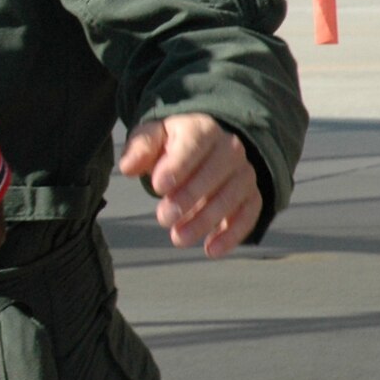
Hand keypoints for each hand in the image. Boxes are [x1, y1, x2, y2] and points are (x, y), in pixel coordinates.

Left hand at [117, 114, 261, 256]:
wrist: (202, 148)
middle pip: (214, 173)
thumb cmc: (171, 145)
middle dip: (188, 198)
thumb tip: (128, 167)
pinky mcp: (251, 195)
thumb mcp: (151, 137)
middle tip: (162, 218)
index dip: (178, 166)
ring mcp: (243, 172)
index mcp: (202, 129)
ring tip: (179, 238)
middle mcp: (229, 149)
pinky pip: (249, 214)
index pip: (193, 145)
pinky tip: (211, 250)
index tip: (158, 187)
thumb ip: (140, 148)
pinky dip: (232, 234)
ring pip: (231, 196)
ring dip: (206, 220)